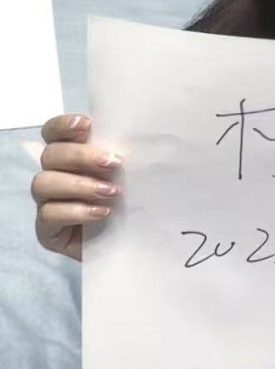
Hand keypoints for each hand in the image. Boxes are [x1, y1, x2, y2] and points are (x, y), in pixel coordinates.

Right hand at [32, 114, 122, 261]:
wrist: (133, 243)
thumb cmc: (130, 203)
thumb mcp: (129, 176)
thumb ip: (120, 157)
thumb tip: (136, 137)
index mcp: (69, 156)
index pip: (52, 132)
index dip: (63, 125)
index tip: (87, 125)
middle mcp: (53, 175)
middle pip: (51, 155)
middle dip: (81, 156)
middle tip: (114, 163)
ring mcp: (46, 202)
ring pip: (43, 183)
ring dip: (79, 185)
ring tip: (111, 192)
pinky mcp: (47, 229)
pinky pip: (49, 214)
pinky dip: (77, 211)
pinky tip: (102, 213)